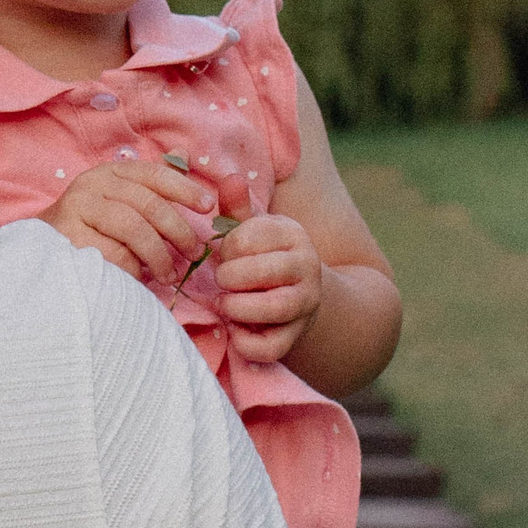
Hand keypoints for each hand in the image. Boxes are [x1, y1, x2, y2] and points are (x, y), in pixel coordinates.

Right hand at [39, 161, 216, 285]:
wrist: (39, 253)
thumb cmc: (90, 229)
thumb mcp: (119, 200)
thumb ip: (151, 186)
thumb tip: (185, 157)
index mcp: (109, 172)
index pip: (154, 174)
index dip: (185, 189)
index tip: (208, 207)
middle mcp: (91, 184)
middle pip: (148, 204)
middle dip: (178, 230)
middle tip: (194, 254)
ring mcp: (77, 209)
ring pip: (134, 229)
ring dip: (159, 255)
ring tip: (170, 274)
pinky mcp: (69, 238)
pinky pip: (115, 254)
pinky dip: (134, 269)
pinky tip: (140, 278)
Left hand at [210, 213, 323, 362]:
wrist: (302, 293)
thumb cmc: (264, 255)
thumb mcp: (253, 228)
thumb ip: (236, 208)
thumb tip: (231, 180)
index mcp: (293, 234)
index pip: (250, 237)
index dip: (227, 248)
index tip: (224, 254)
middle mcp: (307, 266)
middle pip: (262, 272)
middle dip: (230, 278)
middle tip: (220, 281)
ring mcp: (306, 302)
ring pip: (273, 308)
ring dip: (238, 308)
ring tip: (224, 304)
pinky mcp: (297, 335)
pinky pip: (271, 347)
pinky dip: (245, 343)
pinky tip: (235, 329)